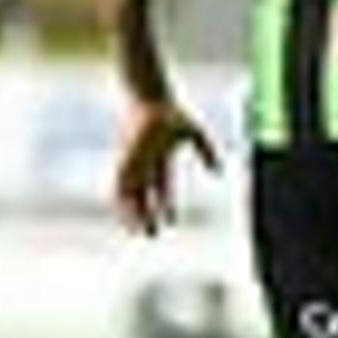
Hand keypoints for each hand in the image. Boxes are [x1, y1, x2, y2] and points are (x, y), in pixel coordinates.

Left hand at [114, 98, 216, 235]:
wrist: (150, 103)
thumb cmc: (172, 114)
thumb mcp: (195, 134)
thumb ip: (207, 152)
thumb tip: (218, 172)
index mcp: (160, 159)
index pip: (163, 188)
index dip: (167, 206)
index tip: (172, 222)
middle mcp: (144, 165)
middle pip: (145, 197)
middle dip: (148, 215)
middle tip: (152, 234)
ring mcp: (133, 164)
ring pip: (130, 196)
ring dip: (133, 215)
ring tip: (138, 232)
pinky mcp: (124, 162)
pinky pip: (119, 187)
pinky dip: (121, 203)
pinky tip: (124, 216)